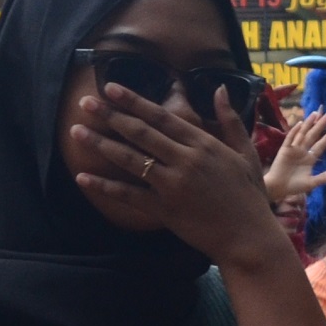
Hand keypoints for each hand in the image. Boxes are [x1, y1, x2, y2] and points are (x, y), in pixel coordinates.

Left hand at [67, 79, 285, 270]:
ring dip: (100, 144)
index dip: (134, 101)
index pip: (162, 117)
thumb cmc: (249, 195)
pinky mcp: (163, 209)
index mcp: (204, 144)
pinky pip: (128, 195)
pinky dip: (104, 187)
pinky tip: (82, 177)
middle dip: (110, 115)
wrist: (248, 237)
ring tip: (76, 131)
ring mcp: (172, 185)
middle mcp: (185, 160)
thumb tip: (219, 88)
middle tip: (85, 102)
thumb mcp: (245, 153)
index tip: (111, 88)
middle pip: (140, 133)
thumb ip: (230, 120)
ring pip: (130, 159)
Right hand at [261, 110, 325, 205]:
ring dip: (308, 124)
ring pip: (302, 134)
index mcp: (310, 159)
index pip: (320, 146)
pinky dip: (294, 131)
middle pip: (313, 136)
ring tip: (315, 114)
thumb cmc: (294, 186)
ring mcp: (293, 149)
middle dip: (320, 125)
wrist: (278, 188)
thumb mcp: (311, 182)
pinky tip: (300, 123)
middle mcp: (303, 151)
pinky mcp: (284, 150)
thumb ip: (324, 177)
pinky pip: (290, 139)